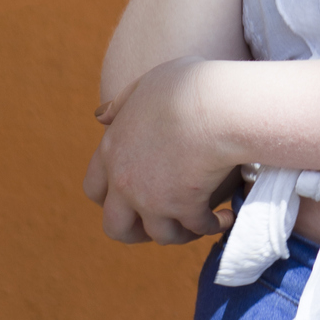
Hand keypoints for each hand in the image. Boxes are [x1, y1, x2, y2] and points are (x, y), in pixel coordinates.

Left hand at [83, 59, 239, 244]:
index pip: (94, 189)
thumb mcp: (146, 84)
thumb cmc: (188, 85)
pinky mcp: (184, 208)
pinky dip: (214, 224)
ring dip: (179, 232)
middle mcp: (125, 181)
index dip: (109, 197)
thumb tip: (101, 117)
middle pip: (116, 227)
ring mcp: (153, 199)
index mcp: (112, 150)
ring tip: (197, 222)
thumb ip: (122, 103)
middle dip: (135, 231)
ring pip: (160, 235)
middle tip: (158, 222)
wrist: (218, 104)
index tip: (130, 196)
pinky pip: (199, 228)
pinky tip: (225, 216)